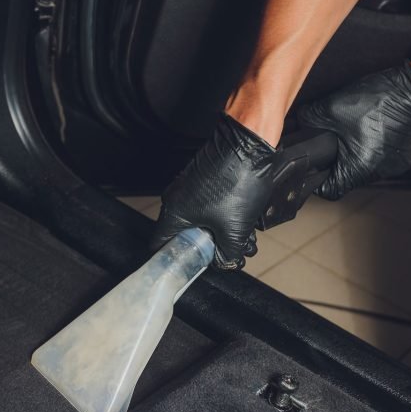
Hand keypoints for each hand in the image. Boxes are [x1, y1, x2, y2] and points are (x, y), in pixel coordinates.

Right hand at [152, 115, 277, 270]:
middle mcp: (176, 199)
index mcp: (173, 212)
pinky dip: (225, 219)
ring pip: (201, 223)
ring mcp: (190, 189)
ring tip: (244, 241)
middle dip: (210, 249)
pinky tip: (244, 224)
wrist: (250, 143)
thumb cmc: (237, 177)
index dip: (176, 261)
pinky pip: (209, 209)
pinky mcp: (204, 182)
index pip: (160, 246)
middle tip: (229, 255)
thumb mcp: (235, 228)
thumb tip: (226, 262)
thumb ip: (228, 253)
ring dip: (222, 235)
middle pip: (185, 237)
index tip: (192, 268)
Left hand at [297, 61, 410, 199]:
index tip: (313, 168)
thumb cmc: (381, 99)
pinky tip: (367, 131)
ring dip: (352, 155)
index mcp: (361, 167)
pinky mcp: (402, 156)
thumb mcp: (332, 108)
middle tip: (330, 144)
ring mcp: (394, 165)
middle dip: (335, 162)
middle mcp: (379, 172)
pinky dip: (369, 149)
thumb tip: (297, 123)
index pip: (330, 190)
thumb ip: (309, 120)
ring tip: (350, 134)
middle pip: (347, 179)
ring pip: (363, 169)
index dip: (316, 181)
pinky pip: (378, 159)